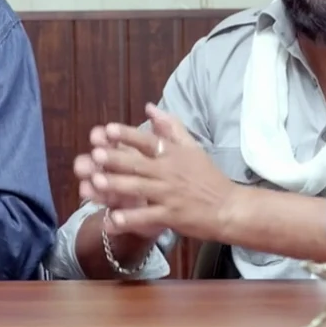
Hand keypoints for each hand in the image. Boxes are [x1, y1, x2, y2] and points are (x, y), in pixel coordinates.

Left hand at [78, 104, 239, 241]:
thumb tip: (149, 107)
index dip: (128, 135)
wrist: (229, 208)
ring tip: (97, 182)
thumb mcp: (192, 147)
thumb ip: (170, 126)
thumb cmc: (208, 177)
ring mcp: (169, 195)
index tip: (108, 129)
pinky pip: (147, 217)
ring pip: (139, 189)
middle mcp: (169, 173)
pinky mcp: (171, 216)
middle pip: (139, 164)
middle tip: (96, 155)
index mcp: (173, 154)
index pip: (148, 141)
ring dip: (118, 185)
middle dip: (117, 159)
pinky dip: (130, 219)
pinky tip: (112, 219)